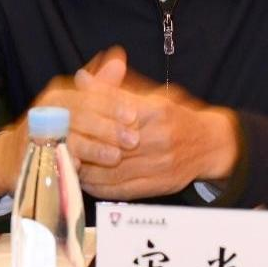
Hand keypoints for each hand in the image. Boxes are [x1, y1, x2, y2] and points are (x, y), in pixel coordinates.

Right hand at [0, 48, 140, 204]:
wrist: (13, 156)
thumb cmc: (54, 128)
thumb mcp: (77, 104)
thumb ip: (100, 86)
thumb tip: (119, 57)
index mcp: (59, 96)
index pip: (89, 97)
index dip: (112, 105)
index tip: (134, 115)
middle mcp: (46, 112)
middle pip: (80, 116)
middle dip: (108, 128)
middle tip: (133, 139)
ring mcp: (36, 135)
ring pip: (68, 139)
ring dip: (93, 147)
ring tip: (115, 156)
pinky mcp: (30, 158)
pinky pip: (50, 161)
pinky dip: (66, 163)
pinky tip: (83, 168)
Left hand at [77, 89, 239, 200]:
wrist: (210, 144)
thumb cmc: (175, 115)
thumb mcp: (150, 94)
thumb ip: (115, 88)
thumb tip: (82, 78)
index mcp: (157, 111)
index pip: (115, 110)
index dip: (88, 113)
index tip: (66, 115)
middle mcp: (160, 139)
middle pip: (110, 143)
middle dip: (83, 144)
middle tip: (57, 143)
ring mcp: (159, 165)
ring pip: (112, 170)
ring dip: (86, 169)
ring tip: (65, 163)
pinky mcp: (157, 186)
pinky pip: (120, 189)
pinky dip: (98, 186)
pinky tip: (84, 180)